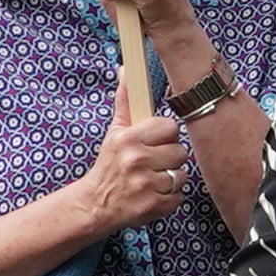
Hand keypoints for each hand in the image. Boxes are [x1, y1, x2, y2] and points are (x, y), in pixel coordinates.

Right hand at [75, 89, 188, 234]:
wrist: (94, 204)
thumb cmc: (109, 164)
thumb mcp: (114, 132)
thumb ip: (125, 101)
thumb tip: (127, 68)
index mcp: (129, 138)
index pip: (171, 128)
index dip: (165, 136)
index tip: (154, 143)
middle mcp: (136, 160)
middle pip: (180, 152)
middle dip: (169, 159)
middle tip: (152, 164)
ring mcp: (144, 185)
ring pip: (181, 176)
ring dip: (170, 180)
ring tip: (152, 180)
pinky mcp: (151, 207)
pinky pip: (178, 198)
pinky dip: (169, 199)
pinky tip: (152, 195)